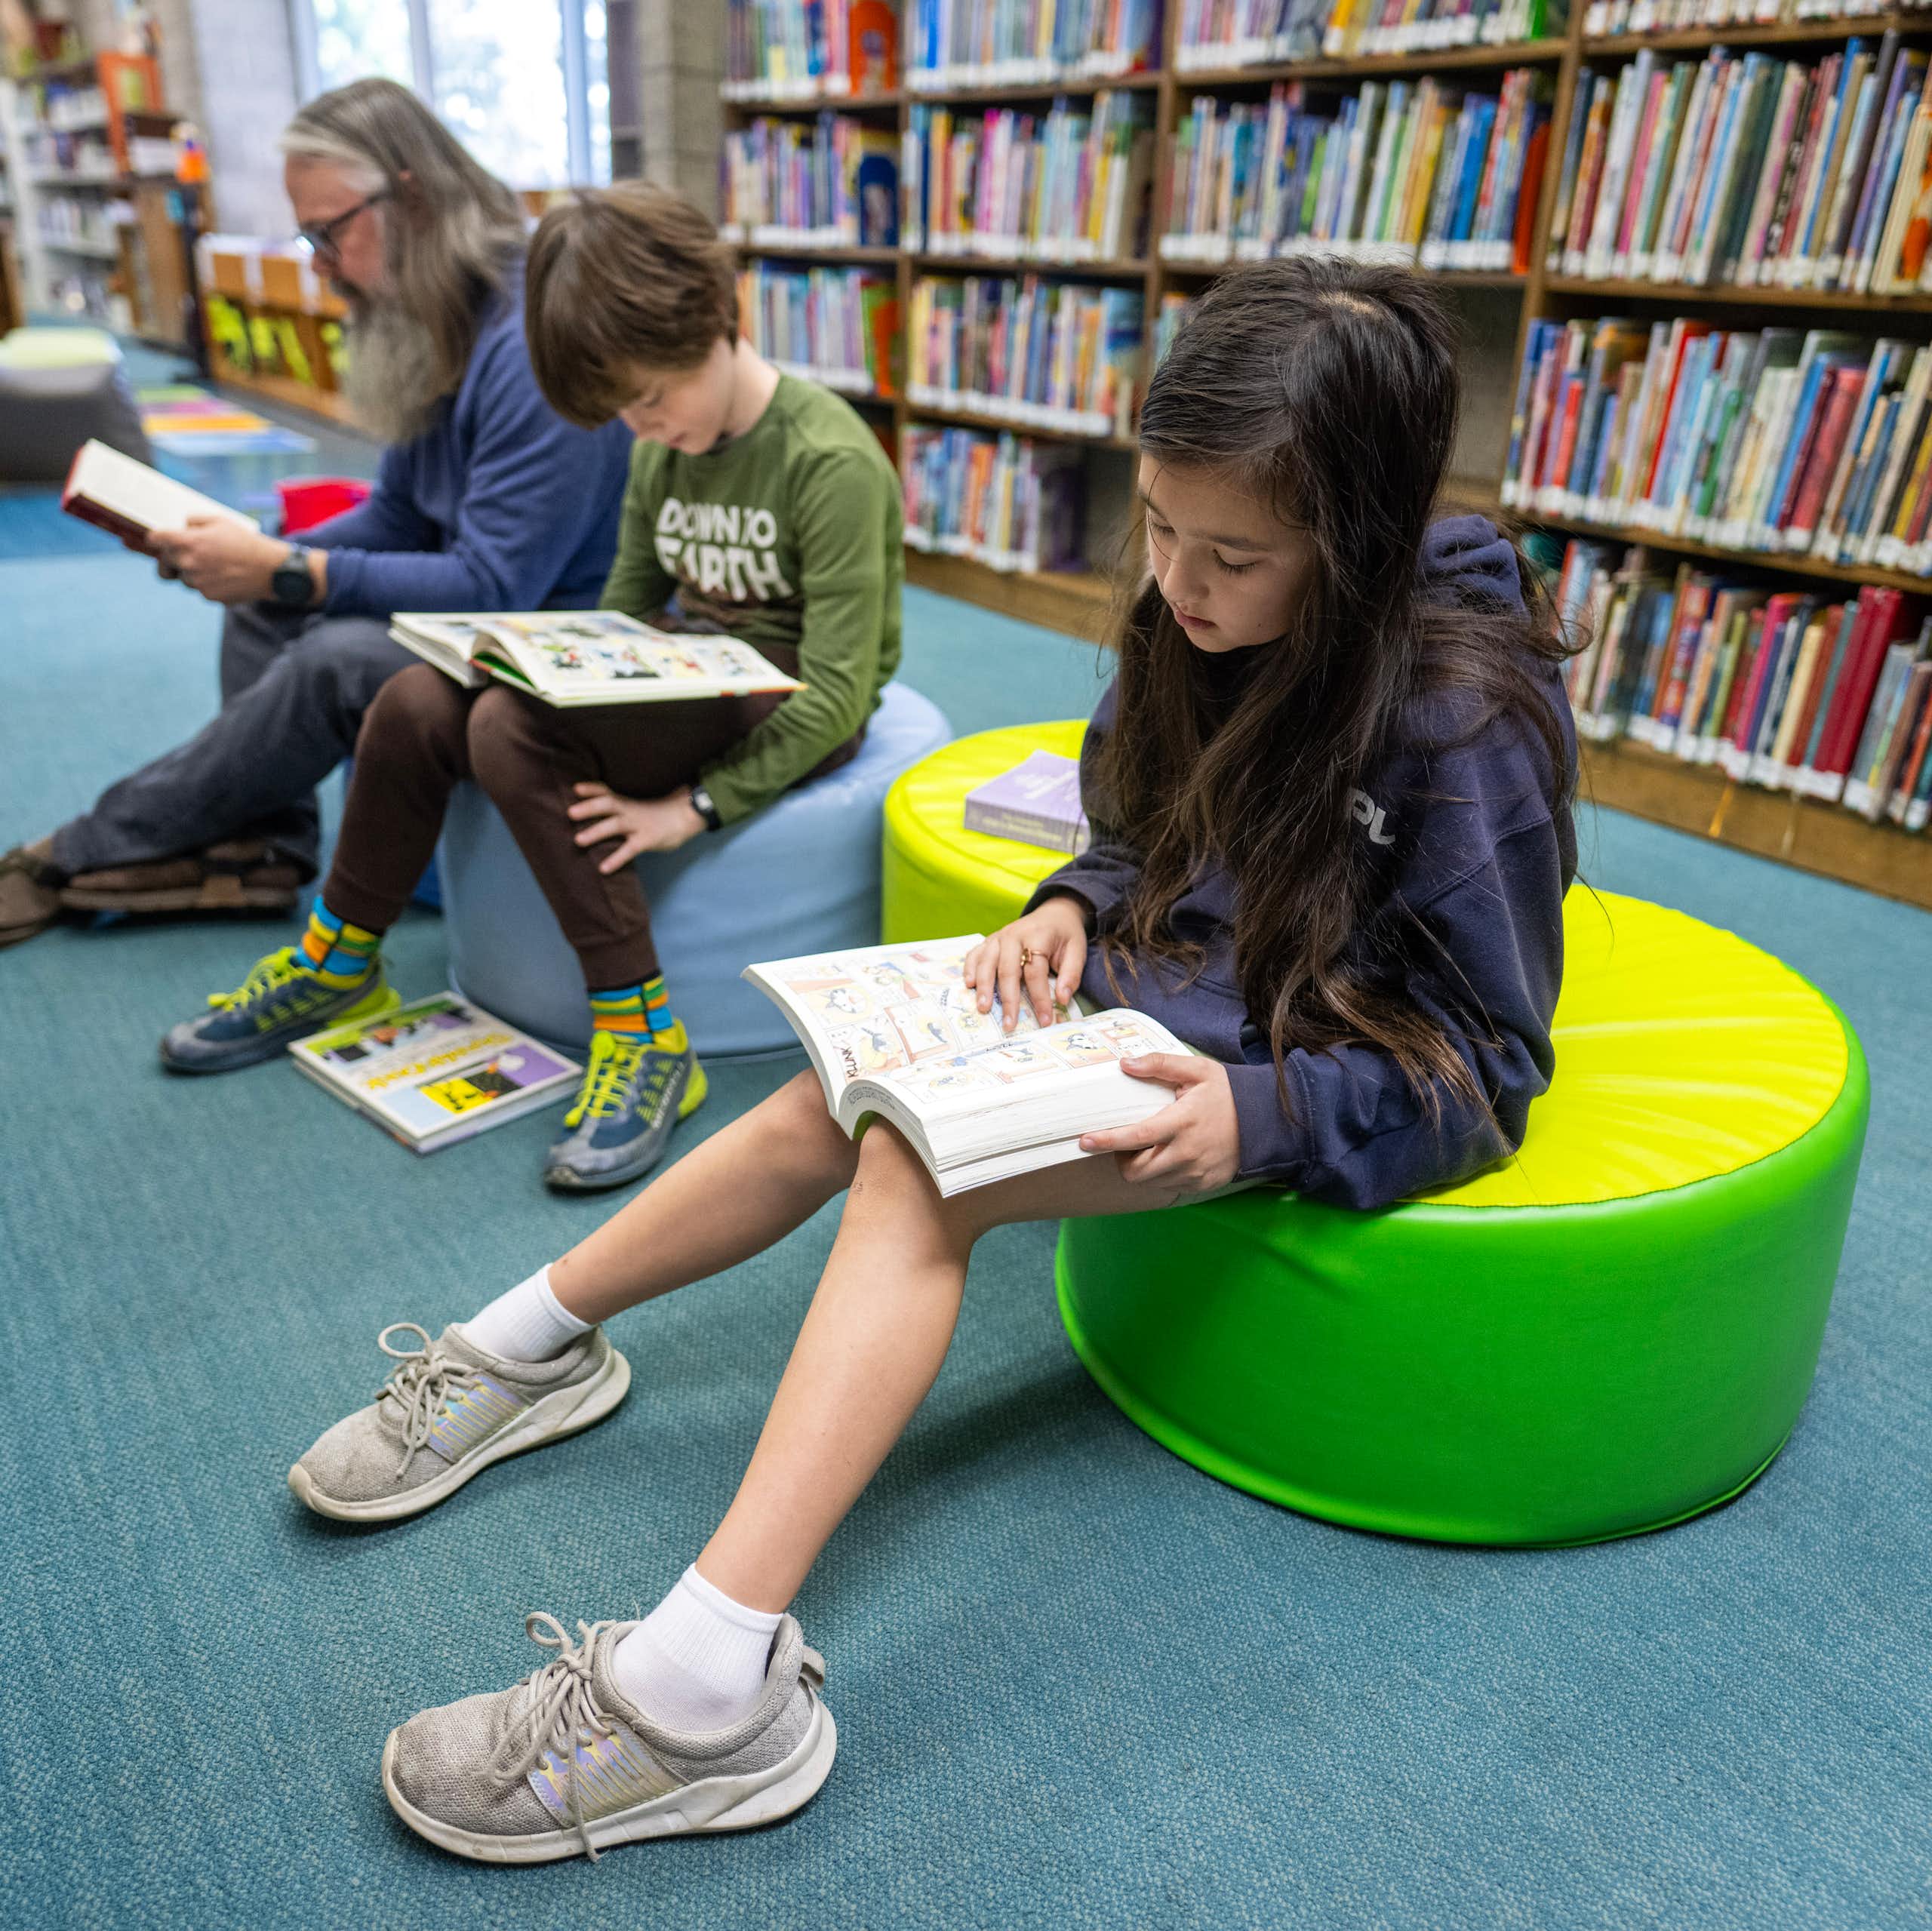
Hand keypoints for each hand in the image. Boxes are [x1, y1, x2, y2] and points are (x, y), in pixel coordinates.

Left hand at [151, 518, 290, 603]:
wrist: (270, 570)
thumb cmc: (245, 542)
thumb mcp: (220, 521)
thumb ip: (194, 521)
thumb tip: (182, 528)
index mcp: (187, 541)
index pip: (154, 539)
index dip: (155, 539)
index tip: (159, 541)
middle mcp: (187, 563)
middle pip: (163, 563)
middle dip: (172, 559)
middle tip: (189, 556)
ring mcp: (197, 582)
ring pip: (184, 578)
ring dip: (193, 573)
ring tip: (217, 567)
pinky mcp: (209, 596)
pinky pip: (201, 590)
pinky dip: (210, 585)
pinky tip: (227, 577)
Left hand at [568, 782, 705, 871]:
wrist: (688, 814)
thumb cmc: (662, 813)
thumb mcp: (641, 807)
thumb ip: (623, 811)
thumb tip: (602, 818)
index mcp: (627, 802)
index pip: (607, 791)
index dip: (591, 789)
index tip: (575, 789)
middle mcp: (631, 810)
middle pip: (608, 803)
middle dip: (588, 808)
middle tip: (569, 813)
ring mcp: (639, 824)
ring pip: (615, 825)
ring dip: (596, 832)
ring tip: (578, 840)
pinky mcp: (648, 839)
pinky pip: (630, 850)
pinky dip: (616, 859)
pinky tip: (604, 869)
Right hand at [963, 895, 1089, 1031]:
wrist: (1053, 913)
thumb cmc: (1064, 935)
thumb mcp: (1077, 950)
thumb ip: (1071, 974)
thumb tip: (1061, 999)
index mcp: (1037, 936)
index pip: (1036, 971)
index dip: (1040, 997)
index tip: (1045, 1020)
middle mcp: (1014, 935)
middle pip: (1008, 969)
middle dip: (1008, 999)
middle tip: (1009, 1024)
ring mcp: (998, 937)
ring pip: (987, 962)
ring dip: (984, 986)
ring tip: (983, 1008)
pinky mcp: (990, 941)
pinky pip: (975, 954)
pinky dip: (969, 969)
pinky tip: (969, 985)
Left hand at [1078, 1055, 1240, 1195]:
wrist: (1265, 1121)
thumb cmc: (1227, 1093)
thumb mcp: (1197, 1070)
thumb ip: (1159, 1065)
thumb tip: (1125, 1064)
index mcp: (1182, 1122)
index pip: (1136, 1137)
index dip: (1107, 1141)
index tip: (1085, 1141)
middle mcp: (1187, 1153)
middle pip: (1136, 1170)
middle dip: (1121, 1159)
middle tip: (1126, 1141)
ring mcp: (1195, 1172)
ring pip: (1150, 1181)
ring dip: (1141, 1167)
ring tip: (1150, 1147)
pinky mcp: (1202, 1184)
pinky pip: (1169, 1186)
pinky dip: (1161, 1174)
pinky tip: (1170, 1155)